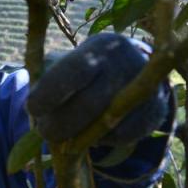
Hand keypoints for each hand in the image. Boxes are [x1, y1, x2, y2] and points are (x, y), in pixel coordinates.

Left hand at [28, 33, 169, 145]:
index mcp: (101, 47)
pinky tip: (92, 132)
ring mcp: (146, 89)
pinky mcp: (156, 112)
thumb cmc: (88, 70)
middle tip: (44, 132)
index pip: (73, 71)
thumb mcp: (68, 64)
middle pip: (89, 104)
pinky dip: (102, 140)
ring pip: (105, 124)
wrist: (135, 69)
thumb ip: (48, 83)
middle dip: (60, 124)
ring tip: (65, 132)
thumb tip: (34, 112)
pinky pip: (122, 136)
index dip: (49, 94)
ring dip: (78, 136)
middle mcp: (127, 65)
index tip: (31, 109)